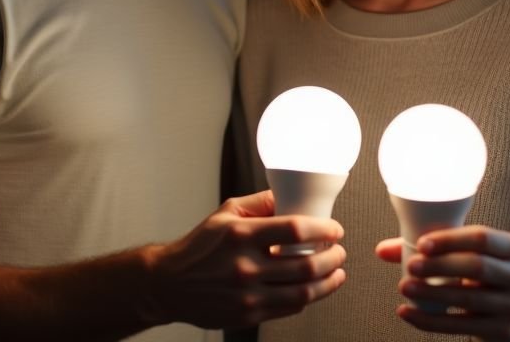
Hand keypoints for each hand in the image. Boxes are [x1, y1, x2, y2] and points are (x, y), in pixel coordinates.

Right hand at [144, 190, 346, 329]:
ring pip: (304, 292)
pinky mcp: (248, 315)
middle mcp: (245, 266)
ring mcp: (247, 294)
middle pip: (306, 265)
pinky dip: (308, 297)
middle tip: (339, 251)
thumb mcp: (226, 213)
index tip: (334, 229)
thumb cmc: (199, 247)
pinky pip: (290, 308)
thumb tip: (289, 195)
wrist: (170, 283)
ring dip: (329, 281)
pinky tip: (314, 288)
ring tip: (337, 272)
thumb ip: (260, 203)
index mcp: (241, 235)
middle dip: (333, 257)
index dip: (324, 230)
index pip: (296, 230)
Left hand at [376, 225, 509, 340]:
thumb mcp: (472, 253)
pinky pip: (460, 326)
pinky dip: (430, 321)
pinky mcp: (501, 330)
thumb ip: (431, 248)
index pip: (482, 238)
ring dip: (432, 294)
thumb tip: (382, 250)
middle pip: (477, 267)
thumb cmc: (485, 272)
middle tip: (411, 266)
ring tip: (404, 287)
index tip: (422, 244)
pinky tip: (407, 313)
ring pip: (468, 299)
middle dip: (440, 266)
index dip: (451, 240)